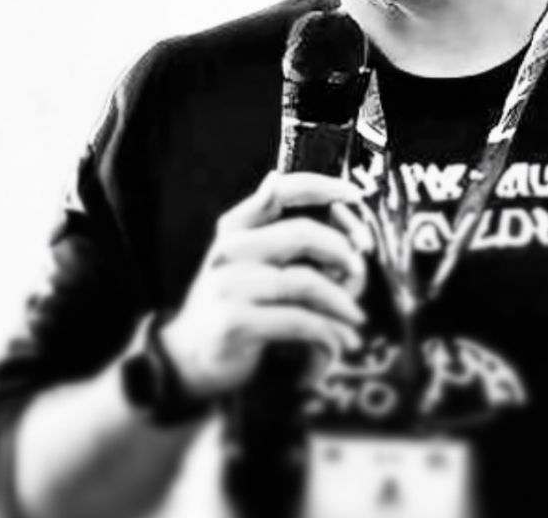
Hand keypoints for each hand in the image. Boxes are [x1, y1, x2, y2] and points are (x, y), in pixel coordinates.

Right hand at [161, 171, 370, 400]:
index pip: (281, 192)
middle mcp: (229, 251)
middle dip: (341, 250)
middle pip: (301, 234)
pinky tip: (339, 343)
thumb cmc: (236, 305)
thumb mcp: (254, 265)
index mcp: (236, 228)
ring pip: (305, 281)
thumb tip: (345, 224)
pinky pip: (299, 320)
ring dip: (341, 301)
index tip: (354, 195)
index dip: (321, 188)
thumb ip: (291, 243)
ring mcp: (228, 287)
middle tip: (359, 269)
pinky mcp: (234, 324)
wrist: (188, 359)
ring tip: (355, 317)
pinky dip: (328, 333)